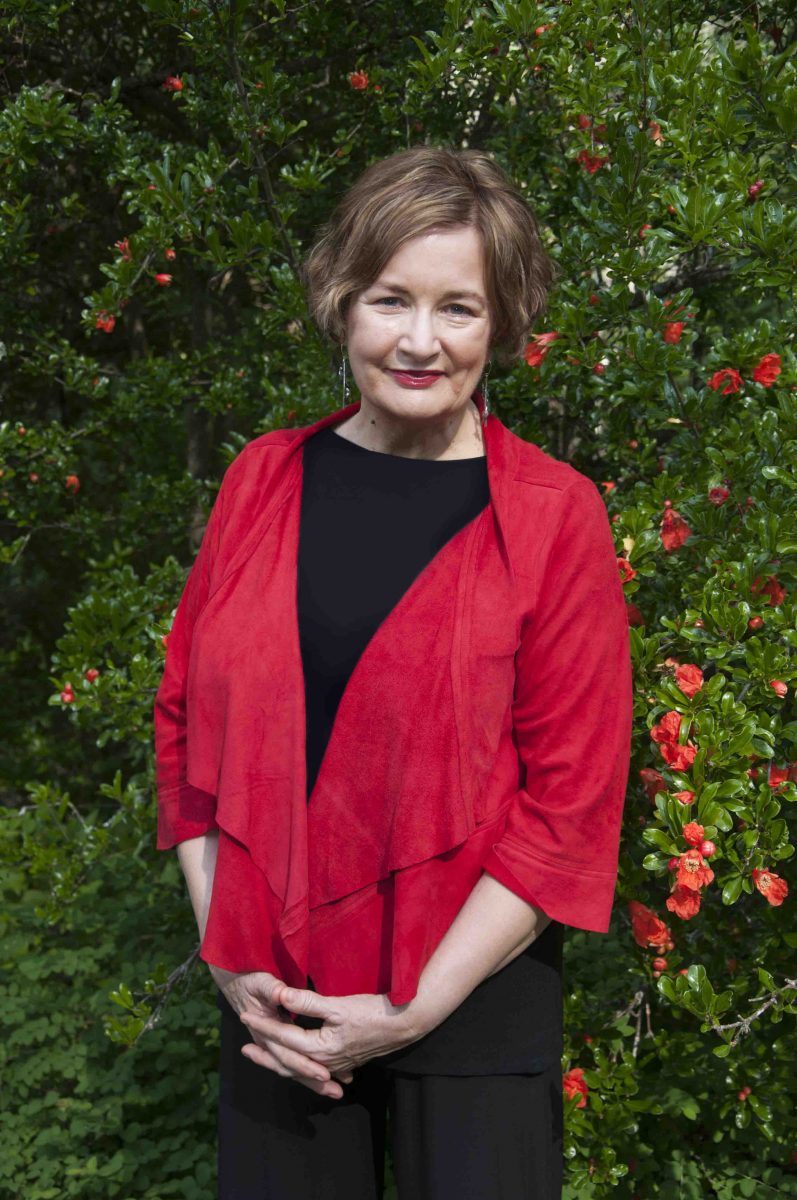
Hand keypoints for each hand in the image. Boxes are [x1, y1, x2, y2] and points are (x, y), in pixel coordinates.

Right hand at [208, 965, 350, 1099]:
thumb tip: (281, 994)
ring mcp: (272, 1045)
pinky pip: (295, 1061)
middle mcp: (268, 1043)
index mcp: (264, 1032)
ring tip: (336, 1092)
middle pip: (292, 1067)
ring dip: (313, 1081)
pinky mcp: (279, 1043)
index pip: (286, 1054)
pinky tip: (328, 1078)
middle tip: (337, 1091)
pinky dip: (309, 1071)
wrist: (234, 983)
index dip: (305, 1064)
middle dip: (314, 1080)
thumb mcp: (259, 981)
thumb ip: (271, 988)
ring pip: (294, 1068)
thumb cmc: (248, 981)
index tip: (324, 1073)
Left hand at [239, 984, 418, 1099]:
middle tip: (243, 1049)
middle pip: (286, 1062)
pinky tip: (297, 1063)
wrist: (402, 1025)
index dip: (262, 1025)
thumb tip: (280, 995)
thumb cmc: (371, 1012)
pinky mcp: (342, 1062)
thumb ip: (307, 1001)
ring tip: (263, 1055)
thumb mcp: (337, 1005)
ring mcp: (333, 1064)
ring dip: (279, 1061)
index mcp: (318, 1048)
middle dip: (264, 1054)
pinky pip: (312, 1069)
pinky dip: (298, 1066)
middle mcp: (323, 1062)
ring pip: (299, 1068)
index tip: (244, 1015)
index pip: (282, 1037)